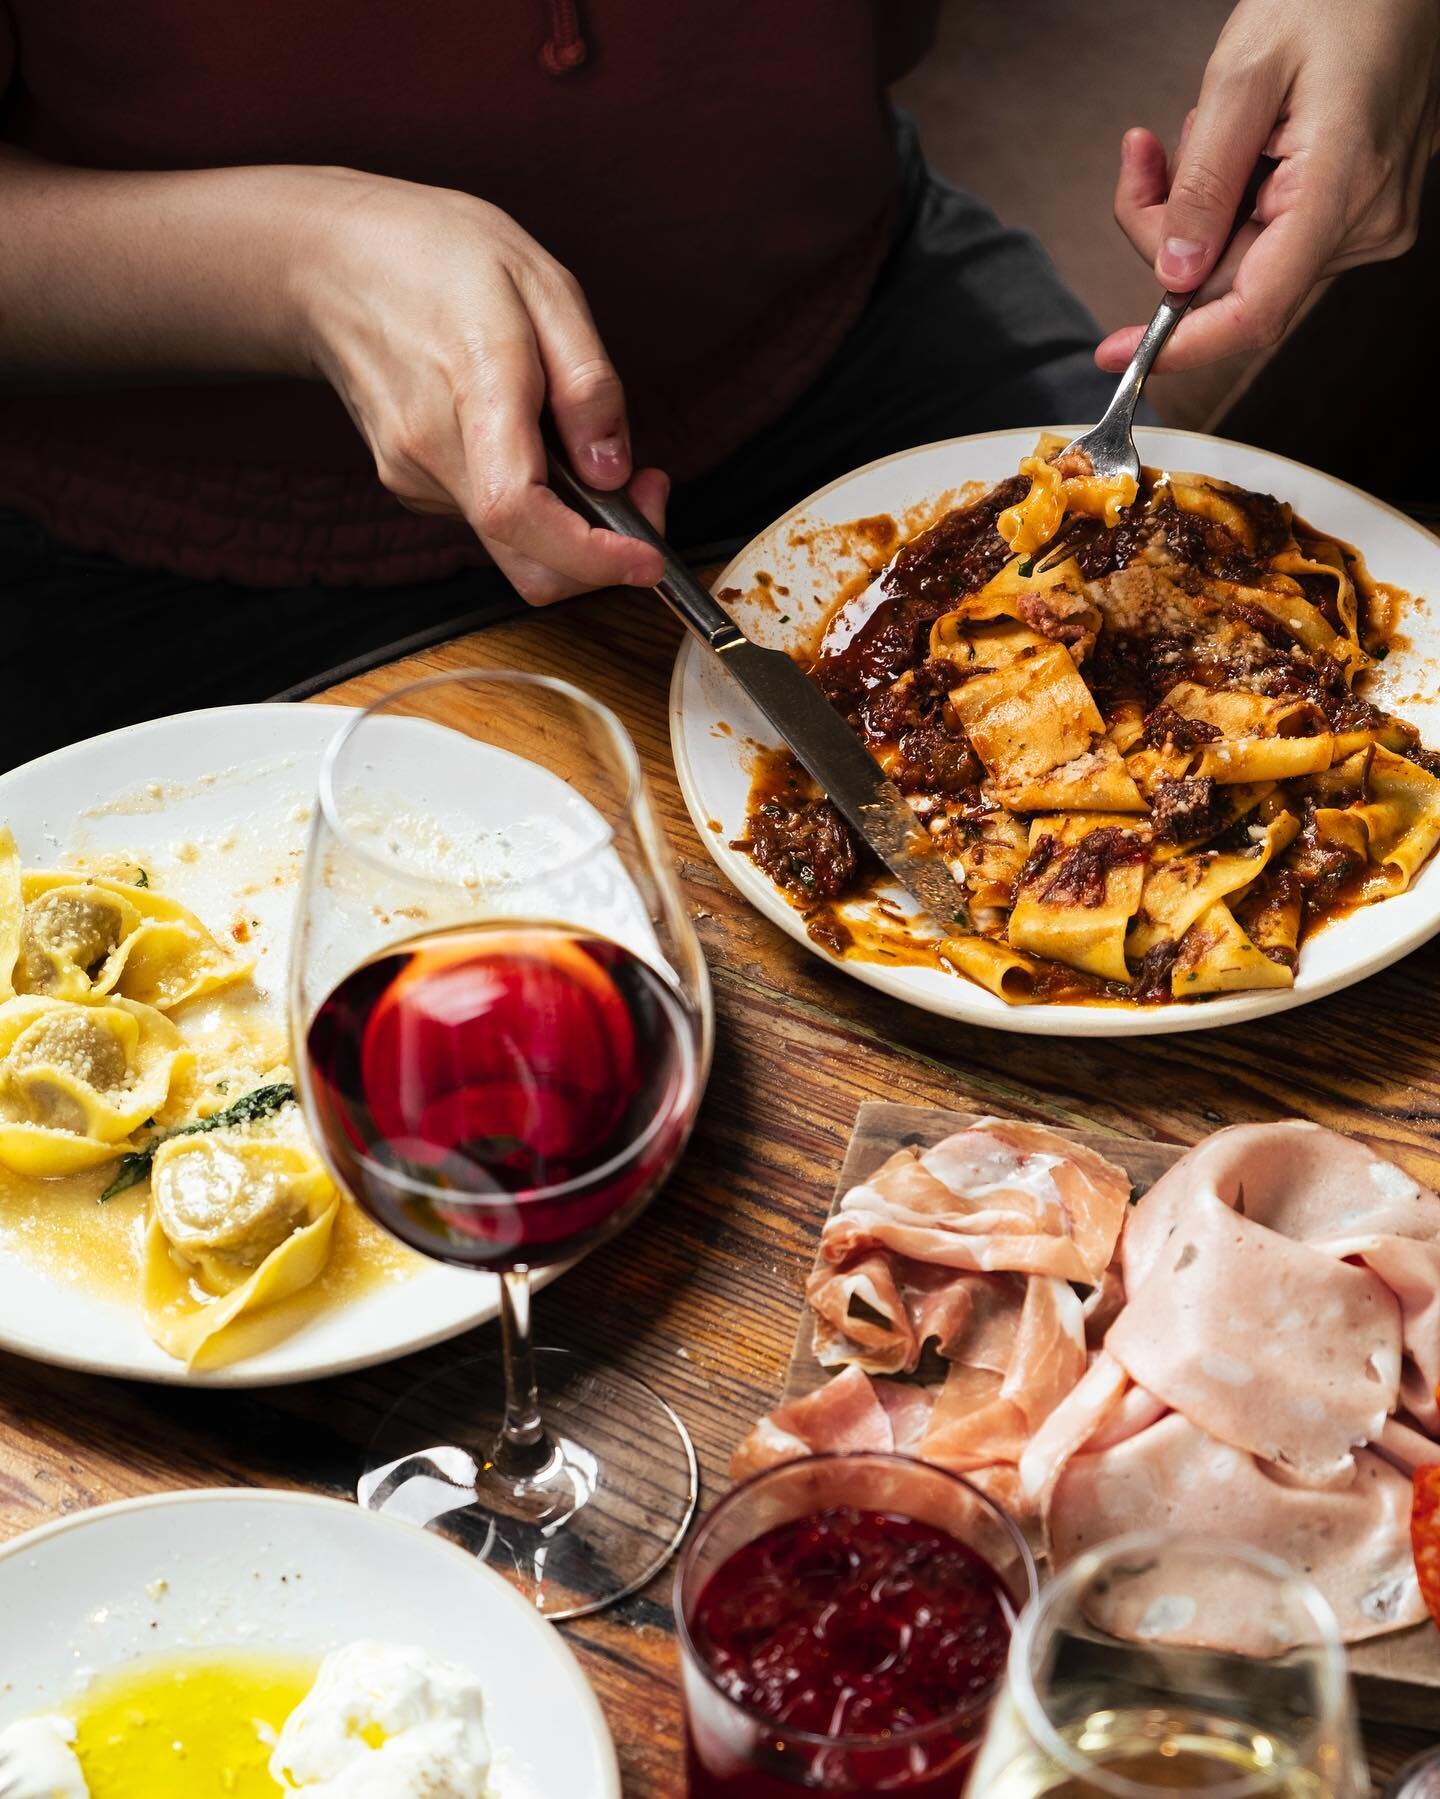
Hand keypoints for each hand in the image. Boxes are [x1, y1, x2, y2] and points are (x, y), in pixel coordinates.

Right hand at [297, 171, 665, 601]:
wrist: (331, 261)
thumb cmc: (438, 257)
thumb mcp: (541, 285)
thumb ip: (586, 383)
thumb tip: (612, 472)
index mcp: (472, 391)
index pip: (519, 512)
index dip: (592, 556)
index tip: (647, 558)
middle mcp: (431, 451)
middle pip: (525, 562)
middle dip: (600, 555)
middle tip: (643, 490)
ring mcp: (413, 476)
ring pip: (514, 543)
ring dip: (568, 515)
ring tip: (573, 431)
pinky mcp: (410, 485)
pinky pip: (490, 517)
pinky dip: (532, 497)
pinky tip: (525, 431)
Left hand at [1097, 0, 1439, 373]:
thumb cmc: (1335, 0)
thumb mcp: (1244, 74)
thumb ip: (1204, 181)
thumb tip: (1174, 274)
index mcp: (1340, 190)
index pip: (1253, 311)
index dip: (1182, 344)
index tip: (1118, 353)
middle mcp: (1363, 224)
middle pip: (1232, 283)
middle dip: (1170, 235)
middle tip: (1145, 157)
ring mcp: (1365, 223)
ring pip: (1243, 260)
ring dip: (1199, 209)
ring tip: (1207, 124)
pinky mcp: (1356, 213)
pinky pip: (1268, 236)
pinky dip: (1230, 201)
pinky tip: (1240, 141)